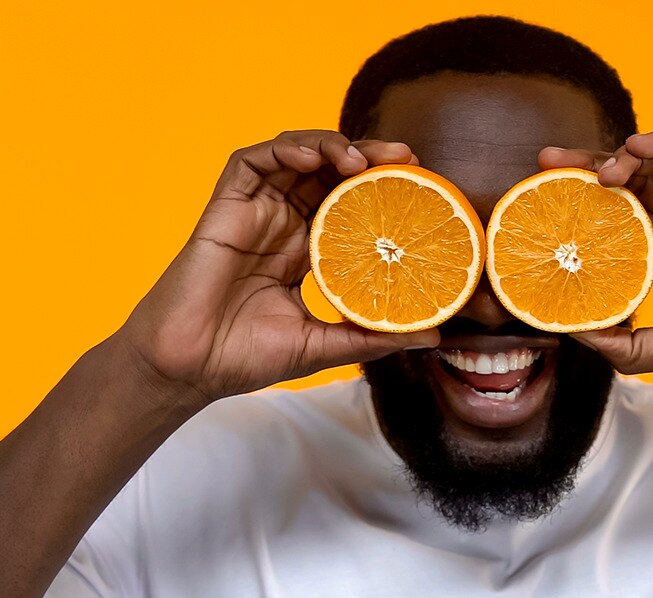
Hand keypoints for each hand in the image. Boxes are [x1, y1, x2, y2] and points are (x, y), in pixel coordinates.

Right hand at [121, 130, 439, 404]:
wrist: (191, 369)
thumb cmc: (247, 358)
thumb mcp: (326, 347)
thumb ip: (374, 336)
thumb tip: (433, 337)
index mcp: (306, 253)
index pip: (350, 208)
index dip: (381, 192)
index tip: (419, 187)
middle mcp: (282, 227)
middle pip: (329, 175)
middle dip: (367, 158)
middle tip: (405, 157)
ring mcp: (254, 214)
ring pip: (294, 158)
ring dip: (329, 146)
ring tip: (360, 159)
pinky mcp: (224, 207)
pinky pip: (251, 161)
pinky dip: (283, 150)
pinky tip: (311, 160)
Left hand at [538, 131, 652, 377]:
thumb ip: (625, 345)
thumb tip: (575, 337)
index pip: (621, 221)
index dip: (587, 208)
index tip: (548, 203)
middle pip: (633, 186)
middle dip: (588, 171)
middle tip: (547, 164)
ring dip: (623, 159)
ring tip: (591, 170)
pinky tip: (637, 149)